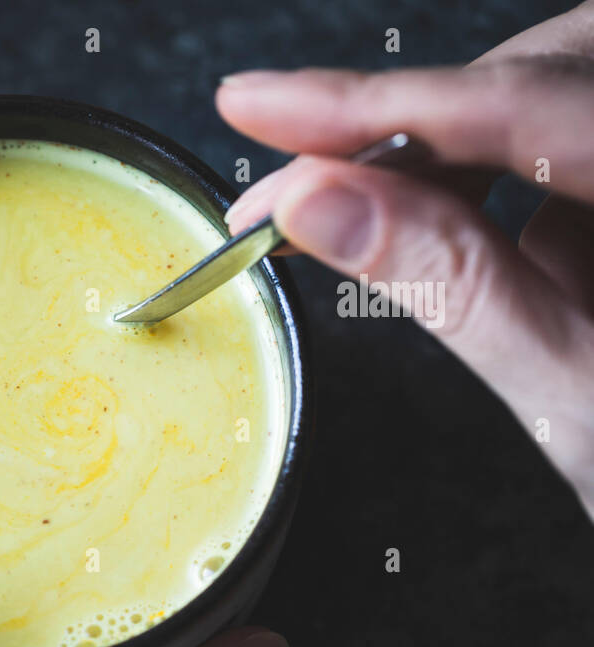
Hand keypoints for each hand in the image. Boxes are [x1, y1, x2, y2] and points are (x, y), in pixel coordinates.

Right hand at [216, 1, 593, 518]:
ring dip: (467, 169)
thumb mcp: (569, 397)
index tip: (256, 106)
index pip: (520, 105)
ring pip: (550, 97)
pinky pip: (568, 146)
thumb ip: (450, 285)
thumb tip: (321, 205)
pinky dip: (515, 195)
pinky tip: (535, 279)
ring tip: (463, 272)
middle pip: (540, 76)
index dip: (368, 104)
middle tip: (307, 197)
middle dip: (415, 129)